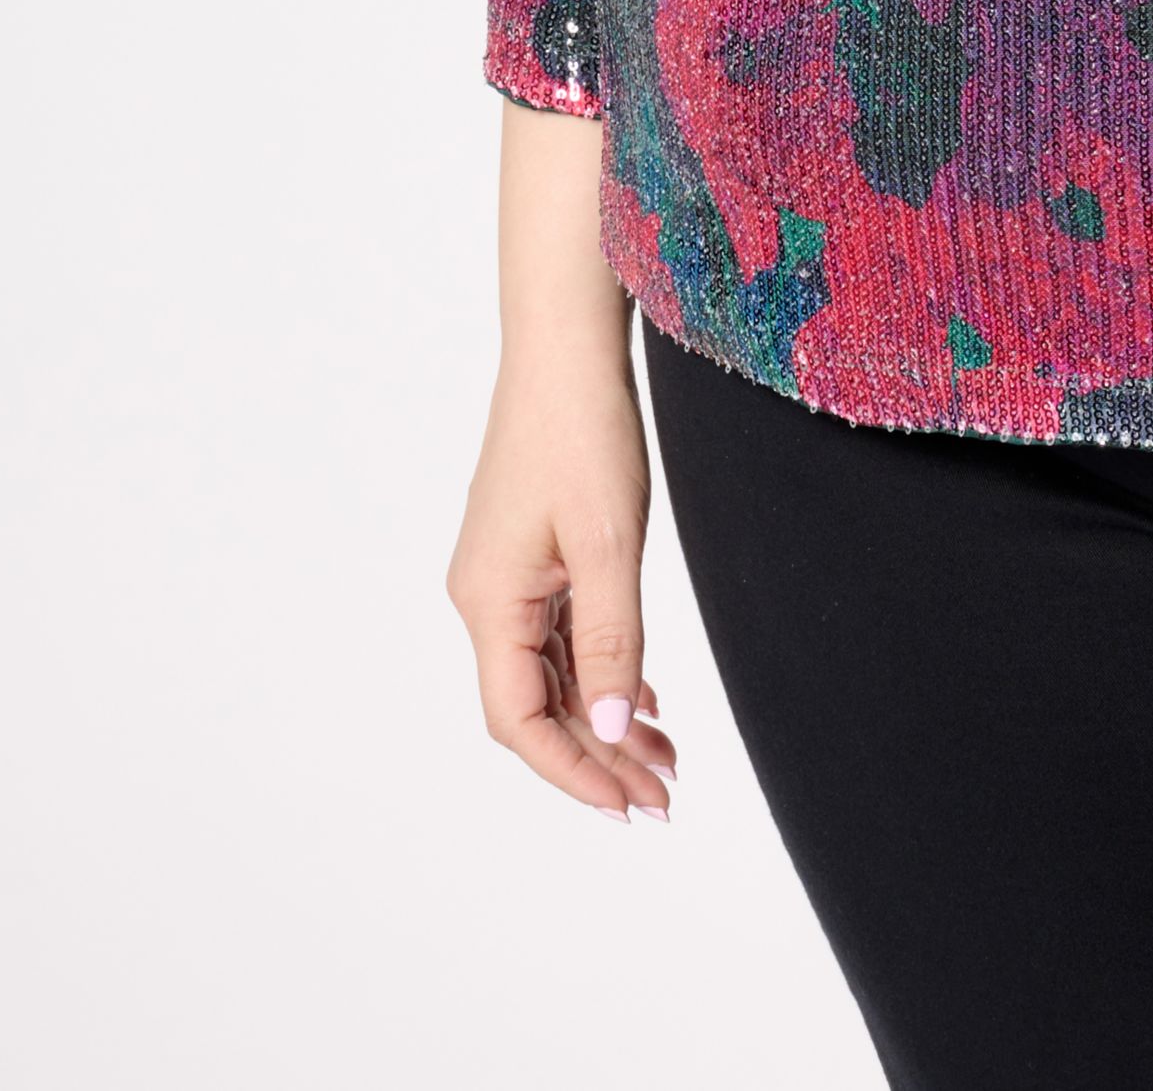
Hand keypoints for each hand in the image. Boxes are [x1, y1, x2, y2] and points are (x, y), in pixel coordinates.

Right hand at [447, 312, 680, 819]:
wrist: (567, 346)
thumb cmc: (584, 431)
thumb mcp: (607, 542)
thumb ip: (608, 640)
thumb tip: (603, 734)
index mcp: (489, 601)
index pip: (520, 721)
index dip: (572, 773)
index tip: (628, 807)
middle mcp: (485, 597)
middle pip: (536, 706)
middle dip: (597, 757)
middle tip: (664, 797)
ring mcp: (505, 575)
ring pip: (551, 674)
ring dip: (603, 719)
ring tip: (667, 759)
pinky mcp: (529, 553)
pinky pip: (559, 635)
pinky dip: (598, 671)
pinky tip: (641, 696)